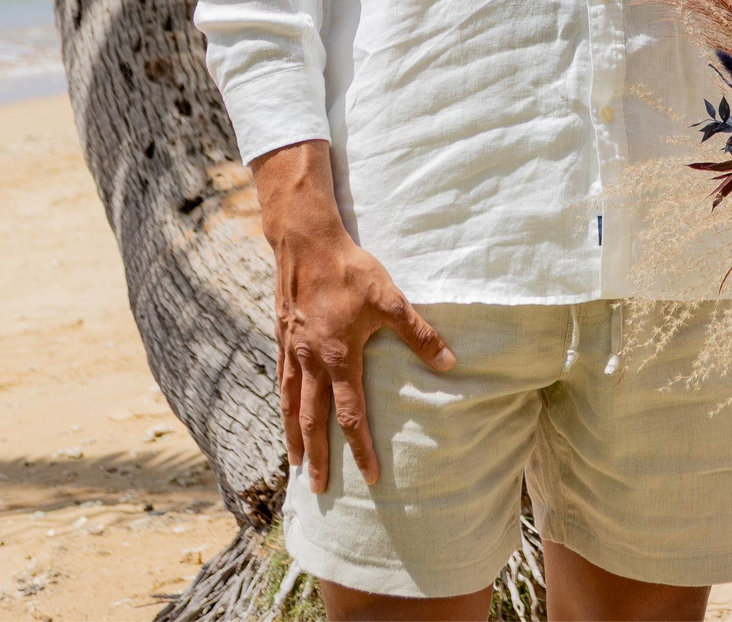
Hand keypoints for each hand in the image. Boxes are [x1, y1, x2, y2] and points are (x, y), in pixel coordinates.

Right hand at [253, 141, 454, 492]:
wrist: (306, 242)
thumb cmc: (351, 270)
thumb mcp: (390, 298)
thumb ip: (418, 333)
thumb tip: (449, 362)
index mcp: (339, 356)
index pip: (351, 413)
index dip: (361, 447)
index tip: (370, 477)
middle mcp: (311, 360)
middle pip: (314, 419)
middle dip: (318, 456)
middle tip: (318, 489)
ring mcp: (293, 350)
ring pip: (291, 403)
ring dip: (295, 435)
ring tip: (297, 462)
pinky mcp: (283, 336)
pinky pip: (281, 379)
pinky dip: (283, 403)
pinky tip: (286, 410)